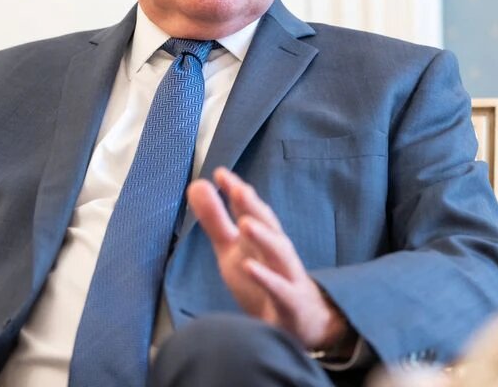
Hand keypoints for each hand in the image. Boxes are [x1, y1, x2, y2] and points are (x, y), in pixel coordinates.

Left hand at [187, 167, 353, 352]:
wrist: (301, 323)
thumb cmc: (263, 280)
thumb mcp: (232, 250)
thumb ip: (215, 220)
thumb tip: (197, 184)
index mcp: (262, 238)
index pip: (251, 210)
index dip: (237, 192)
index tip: (220, 174)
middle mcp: (276, 252)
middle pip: (269, 226)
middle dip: (254, 207)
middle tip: (239, 189)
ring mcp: (286, 276)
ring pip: (279, 253)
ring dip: (264, 237)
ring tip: (245, 224)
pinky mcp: (290, 303)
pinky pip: (280, 289)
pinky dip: (266, 278)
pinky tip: (249, 267)